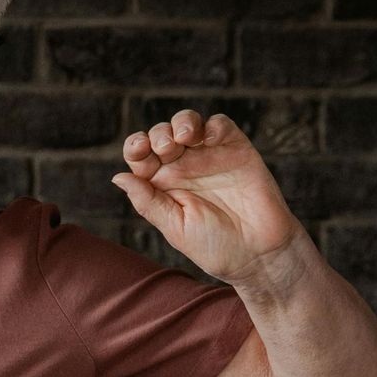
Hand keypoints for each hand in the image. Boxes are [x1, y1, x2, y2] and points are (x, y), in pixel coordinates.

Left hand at [112, 110, 304, 286]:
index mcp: (163, 185)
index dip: (135, 147)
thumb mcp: (176, 227)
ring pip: (189, 124)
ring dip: (182, 122)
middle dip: (159, 134)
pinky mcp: (236, 150)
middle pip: (162, 135)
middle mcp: (184, 167)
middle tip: (166, 148)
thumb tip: (118, 177)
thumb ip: (149, 202)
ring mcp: (210, 156)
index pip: (141, 157)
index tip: (139, 150)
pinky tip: (207, 138)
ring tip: (184, 137)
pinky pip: (220, 126)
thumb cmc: (215, 247)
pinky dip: (212, 125)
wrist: (259, 253)